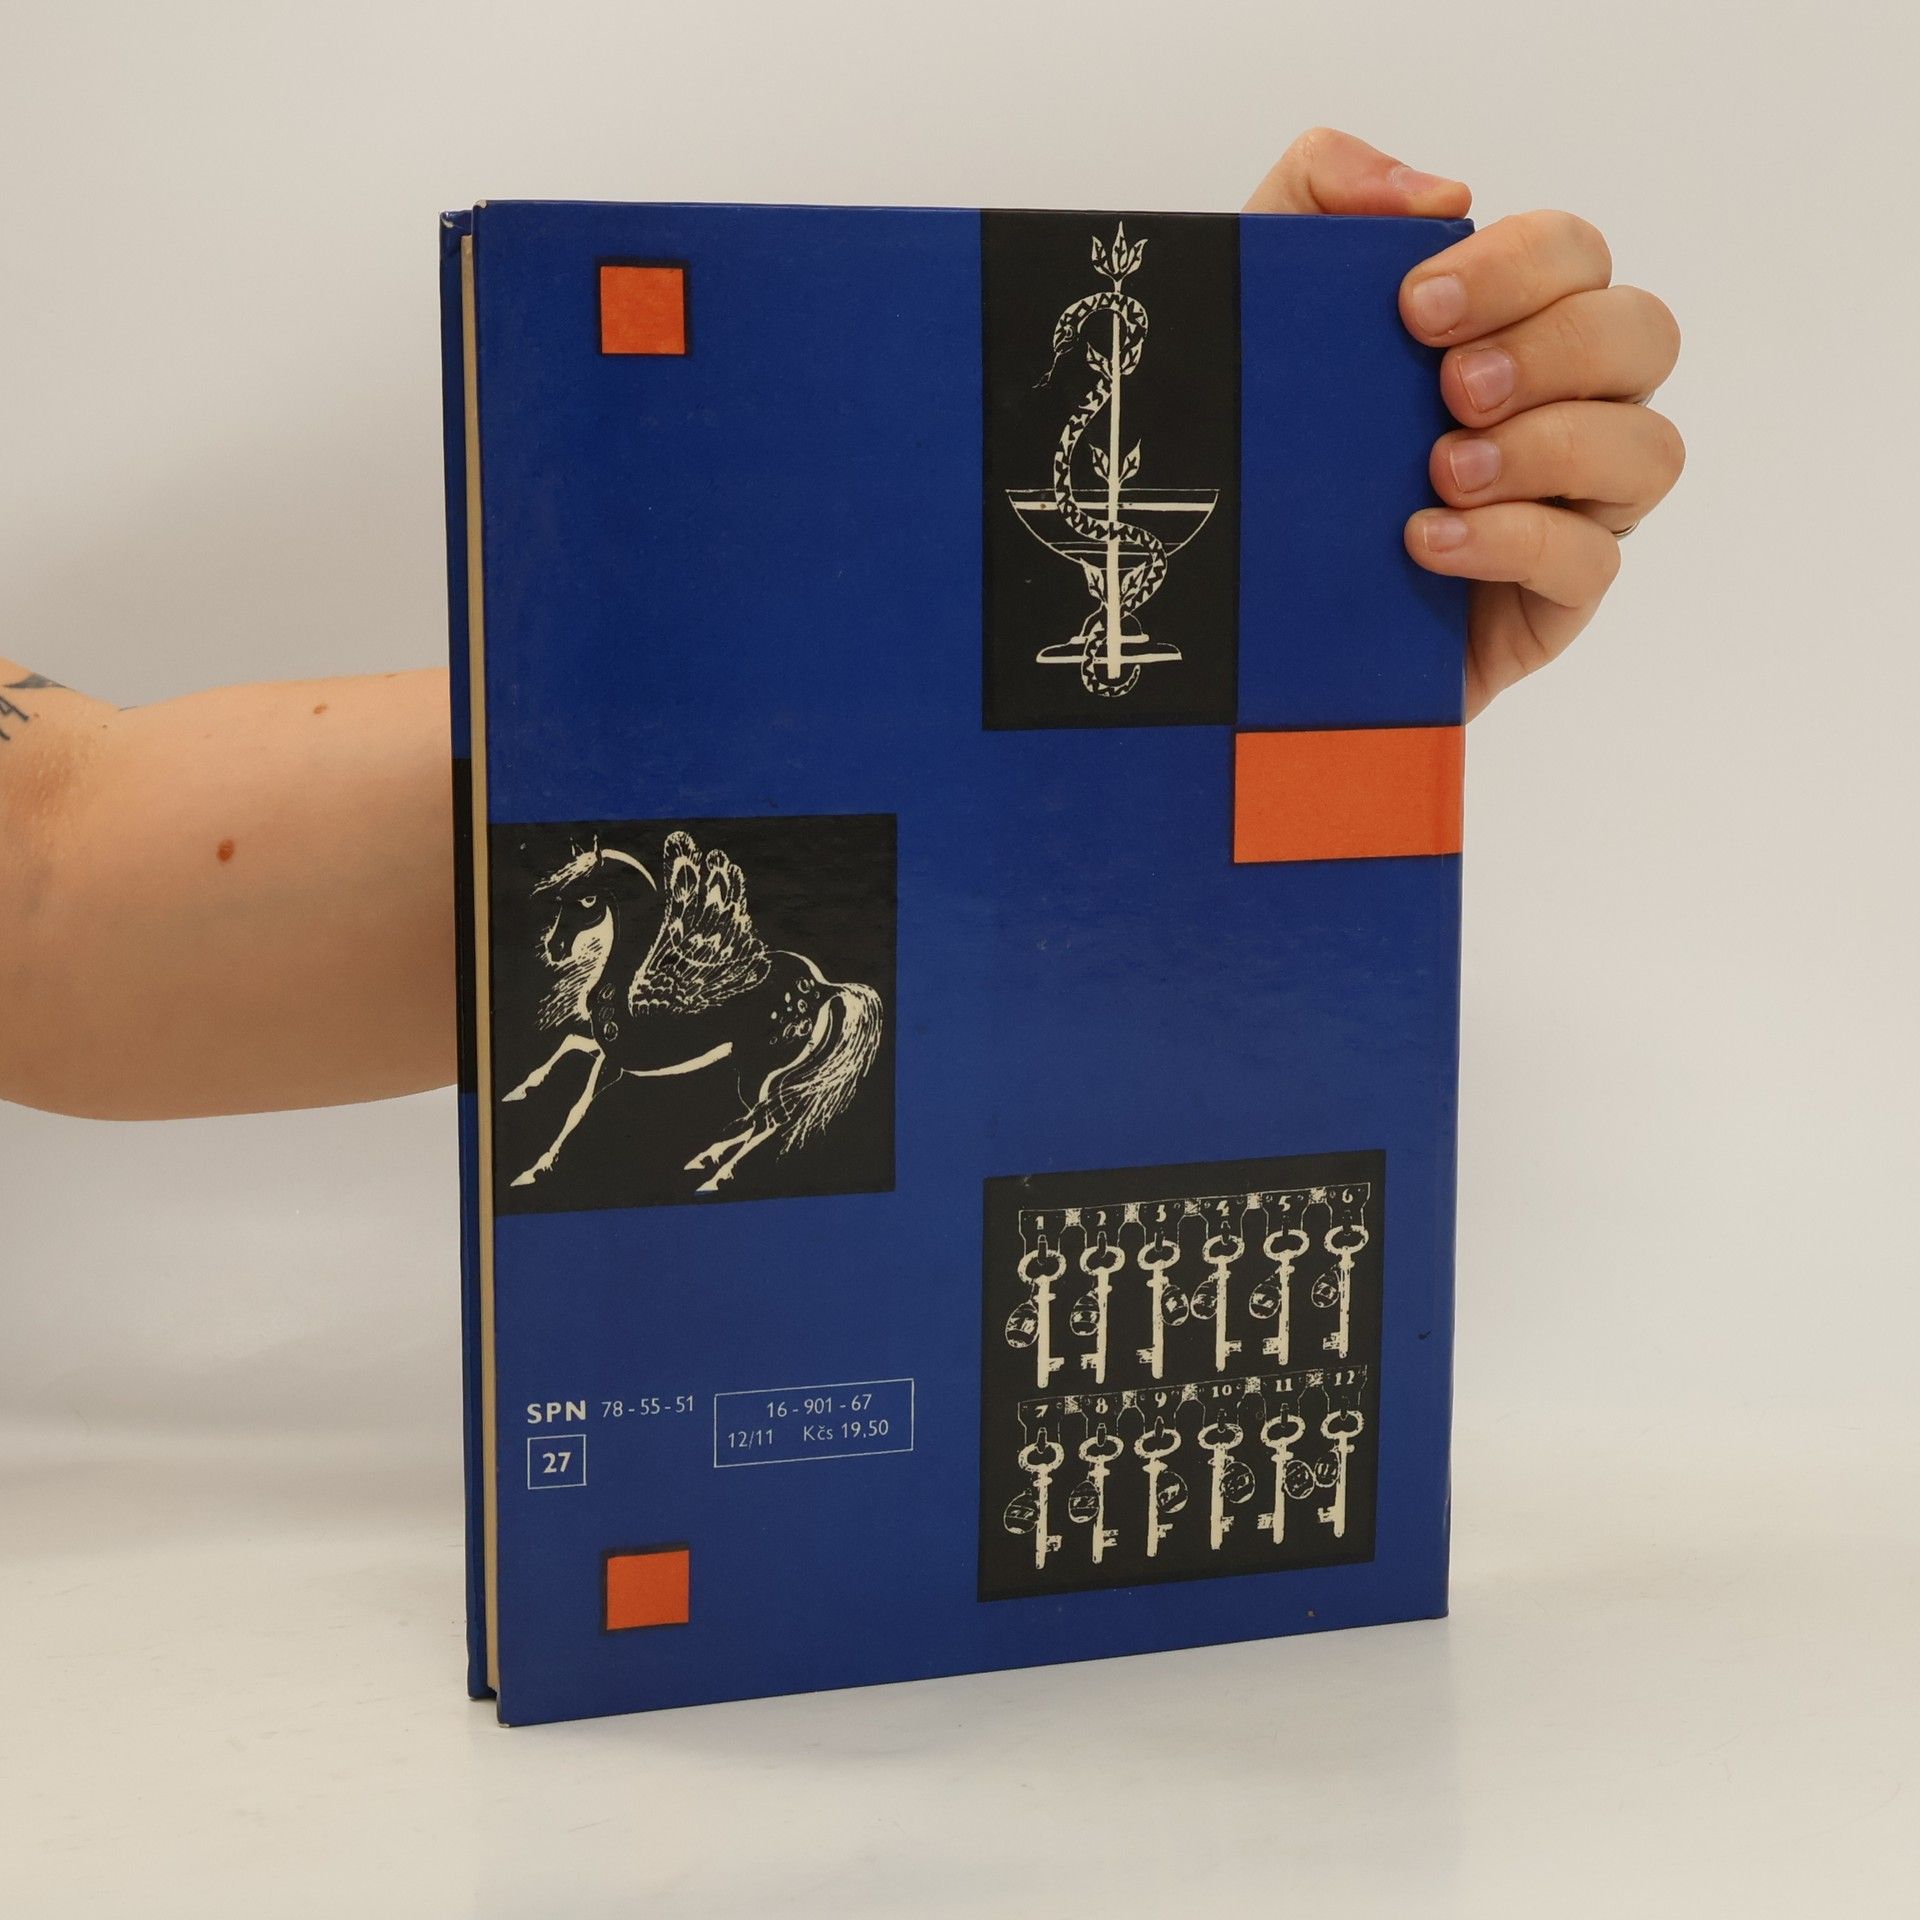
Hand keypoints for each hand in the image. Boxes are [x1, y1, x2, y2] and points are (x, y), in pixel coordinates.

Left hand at [1246, 129, 1682, 716]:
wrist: (1230, 602)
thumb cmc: (1265, 452)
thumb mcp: (1259, 306)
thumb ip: (1319, 197)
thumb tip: (1434, 195)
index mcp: (1510, 327)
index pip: (1575, 257)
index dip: (1519, 267)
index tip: (1418, 307)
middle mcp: (1560, 407)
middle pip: (1641, 336)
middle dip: (1554, 348)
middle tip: (1452, 387)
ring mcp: (1567, 507)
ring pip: (1647, 450)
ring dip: (1550, 446)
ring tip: (1444, 470)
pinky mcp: (1548, 602)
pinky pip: (1591, 563)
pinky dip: (1516, 542)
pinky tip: (1429, 540)